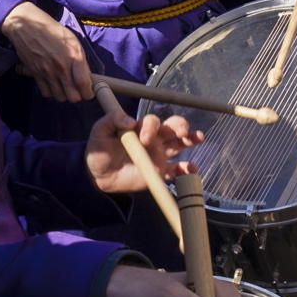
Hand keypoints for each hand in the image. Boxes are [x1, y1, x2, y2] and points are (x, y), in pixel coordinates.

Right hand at [0, 1, 93, 101]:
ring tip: (65, 87)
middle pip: (73, 97)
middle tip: (77, 89)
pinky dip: (51, 92)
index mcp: (74, 56)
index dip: (88, 93)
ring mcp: (47, 72)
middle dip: (77, 96)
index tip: (88, 92)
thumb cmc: (53, 30)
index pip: (84, 84)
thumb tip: (86, 77)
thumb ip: (80, 60)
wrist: (27, 26)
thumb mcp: (73, 40)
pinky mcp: (35, 74)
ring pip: (60, 97)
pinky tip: (53, 84)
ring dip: (64, 94)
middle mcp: (61, 67)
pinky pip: (46, 93)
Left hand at [86, 102, 200, 194]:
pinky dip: (187, 169)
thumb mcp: (99, 132)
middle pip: (173, 127)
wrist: (99, 176)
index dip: (152, 127)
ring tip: (198, 138)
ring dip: (190, 139)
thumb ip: (112, 120)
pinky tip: (192, 168)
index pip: (153, 121)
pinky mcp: (160, 172)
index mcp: (141, 128)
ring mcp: (159, 155)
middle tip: (182, 132)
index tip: (143, 138)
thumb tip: (130, 120)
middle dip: (181, 126)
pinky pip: (177, 170)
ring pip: (179, 144)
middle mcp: (154, 139)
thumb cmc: (99, 151)